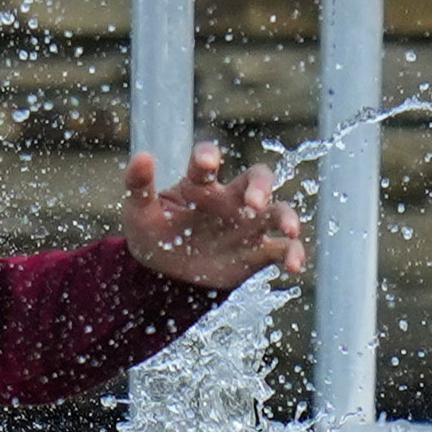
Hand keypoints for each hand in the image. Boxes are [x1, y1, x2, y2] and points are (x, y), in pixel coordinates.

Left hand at [122, 142, 306, 290]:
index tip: (208, 163)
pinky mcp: (258, 251)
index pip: (206, 161)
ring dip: (287, 217)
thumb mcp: (139, 212)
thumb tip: (143, 155)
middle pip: (257, 178)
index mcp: (198, 185)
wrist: (164, 275)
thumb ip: (139, 185)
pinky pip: (283, 248)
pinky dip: (292, 254)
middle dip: (260, 186)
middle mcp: (229, 199)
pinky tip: (293, 266)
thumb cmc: (153, 234)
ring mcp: (247, 224)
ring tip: (288, 230)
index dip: (208, 156)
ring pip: (277, 210)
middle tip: (254, 202)